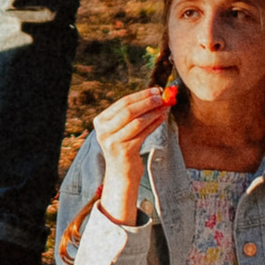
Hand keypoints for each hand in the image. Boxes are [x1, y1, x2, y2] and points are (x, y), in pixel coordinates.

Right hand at [92, 81, 174, 224]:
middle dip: (147, 102)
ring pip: (137, 122)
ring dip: (153, 112)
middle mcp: (103, 131)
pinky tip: (162, 119)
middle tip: (162, 97)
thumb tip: (155, 95)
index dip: (140, 95)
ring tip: (164, 107)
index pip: (122, 103)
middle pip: (128, 111)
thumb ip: (133, 113)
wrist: (121, 173)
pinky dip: (155, 124)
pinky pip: (143, 133)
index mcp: (100, 122)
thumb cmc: (125, 146)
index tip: (155, 90)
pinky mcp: (124, 151)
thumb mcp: (123, 128)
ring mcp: (112, 142)